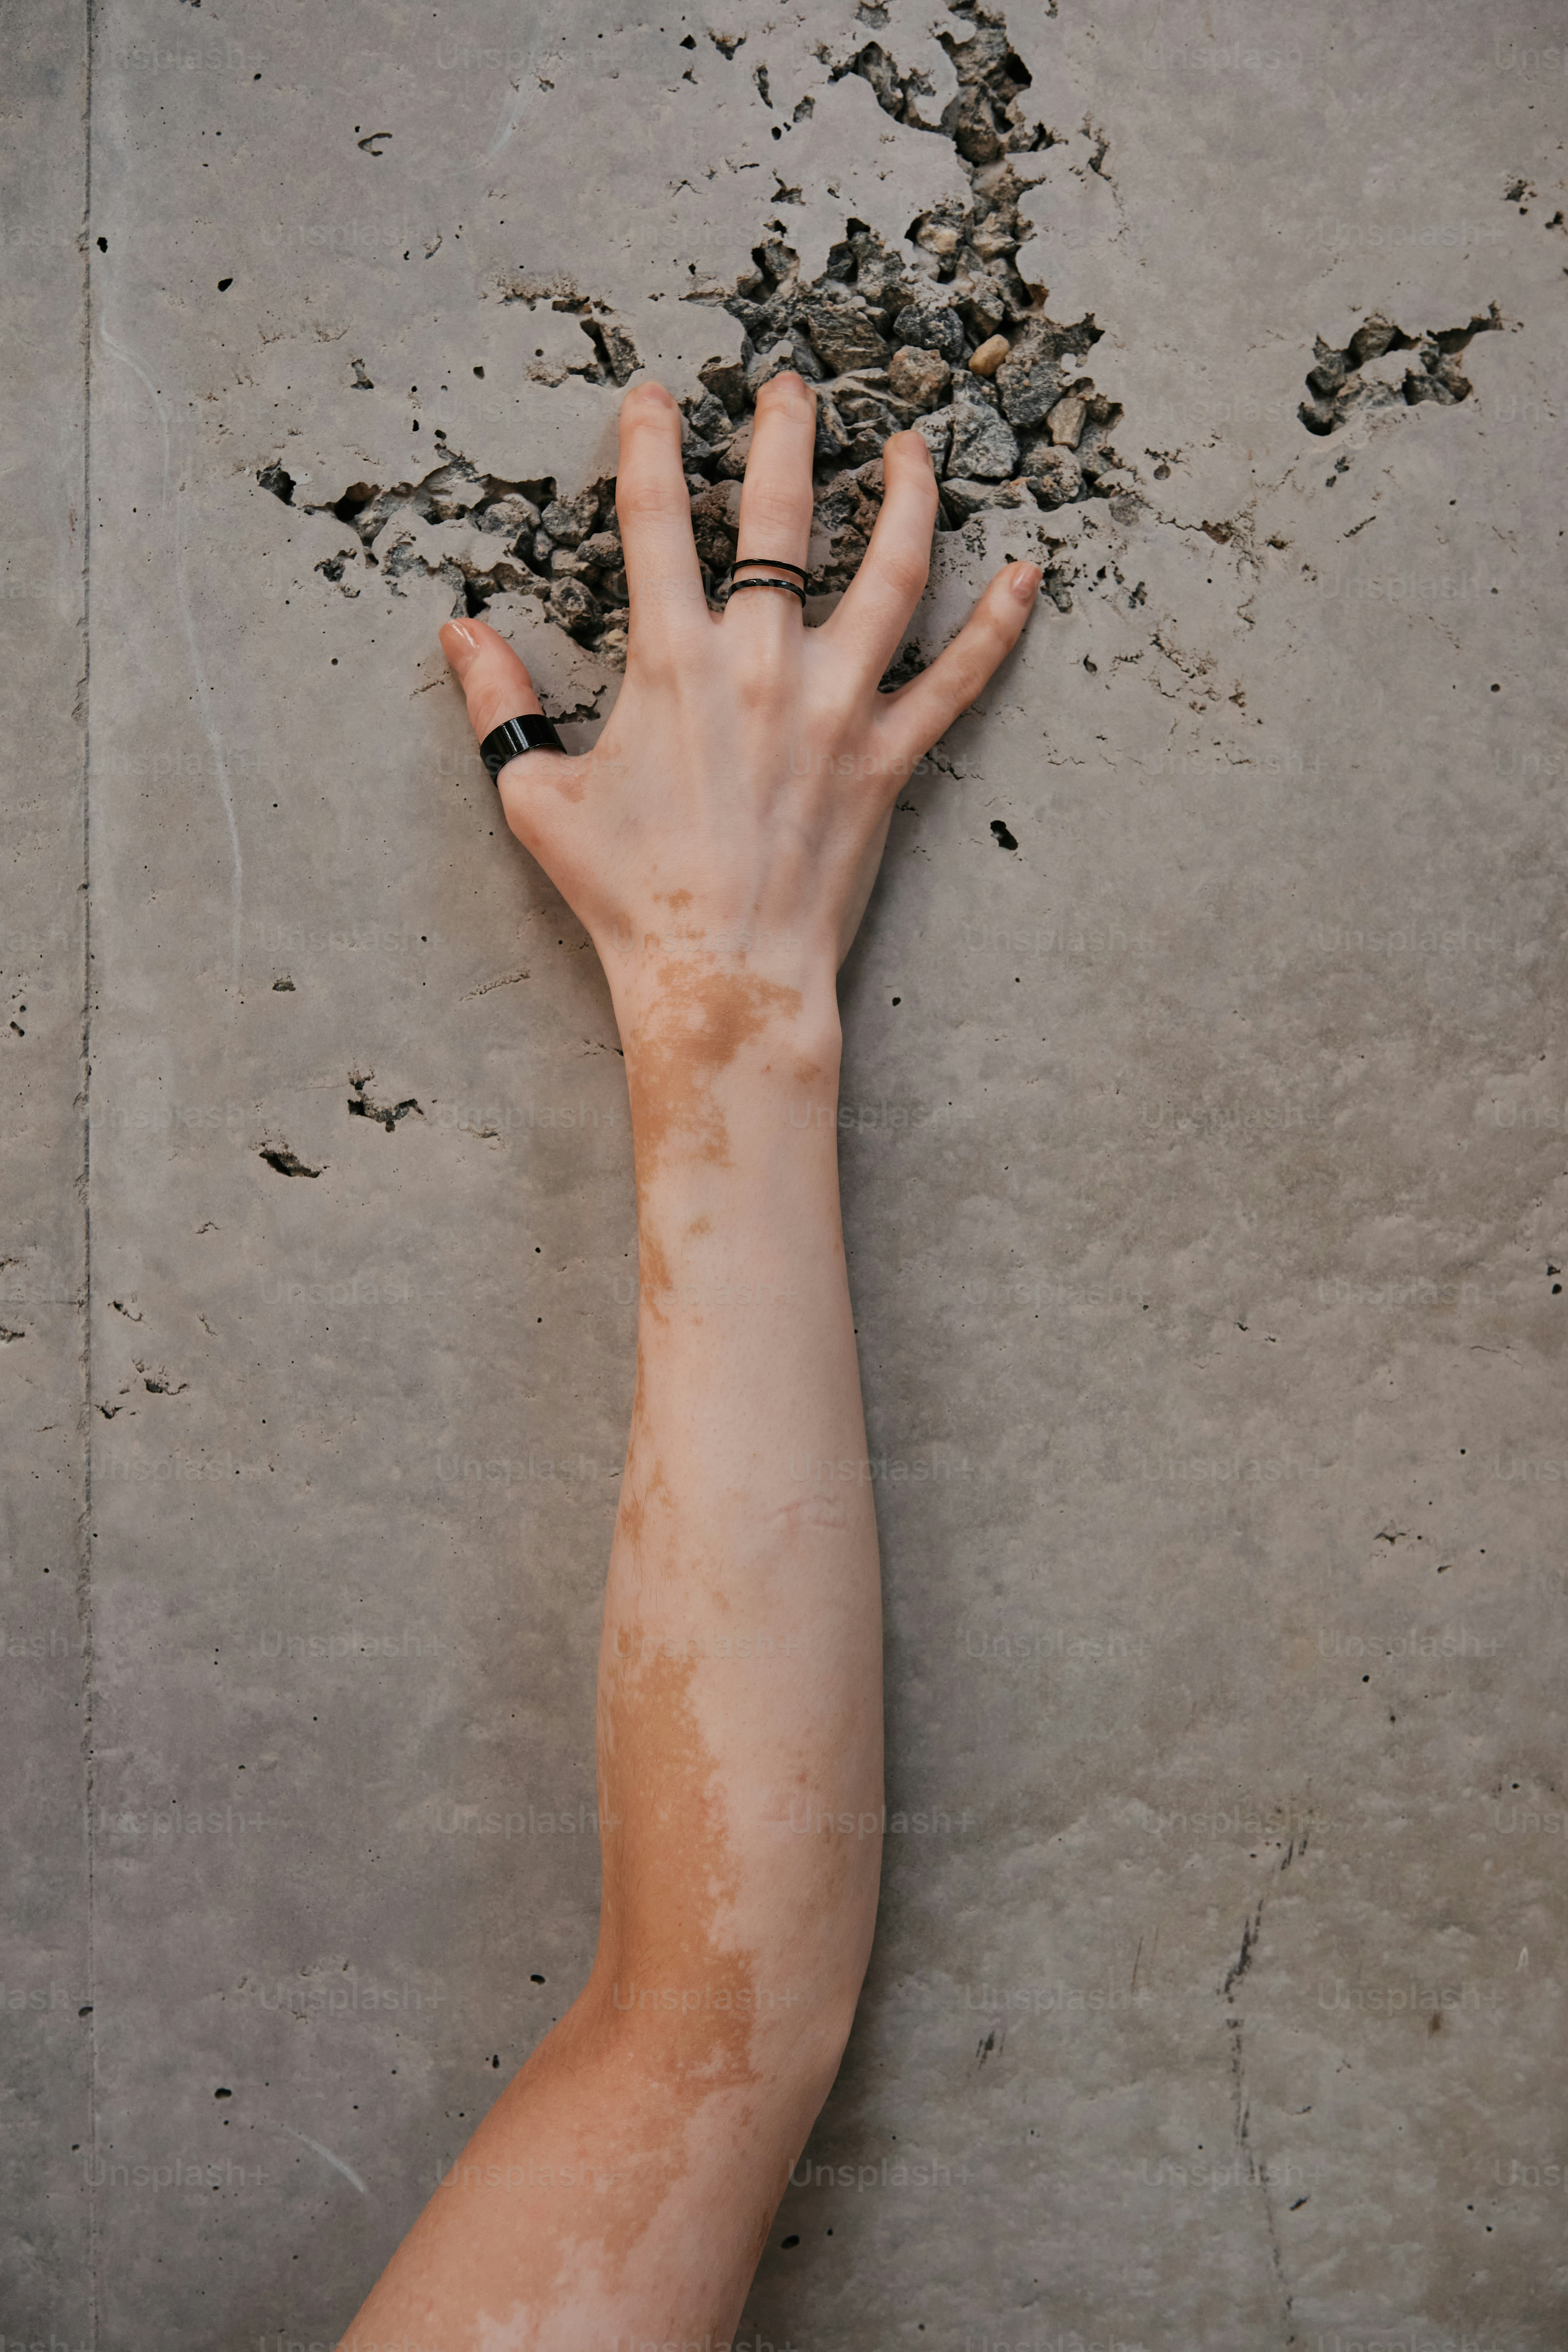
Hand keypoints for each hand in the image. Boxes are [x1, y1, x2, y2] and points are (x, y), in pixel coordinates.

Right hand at [439, 371, 1040, 1019]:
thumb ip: (499, 704)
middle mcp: (763, 665)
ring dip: (907, 498)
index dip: (651, 446)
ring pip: (892, 574)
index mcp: (673, 662)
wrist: (719, 975)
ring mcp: (836, 708)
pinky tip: (1027, 578)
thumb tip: (459, 634)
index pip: (657, 521)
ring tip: (912, 451)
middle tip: (794, 390)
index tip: (654, 399)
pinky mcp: (888, 759)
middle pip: (784, 517)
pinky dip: (999, 626)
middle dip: (787, 436)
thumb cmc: (627, 895)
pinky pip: (959, 679)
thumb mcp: (537, 796)